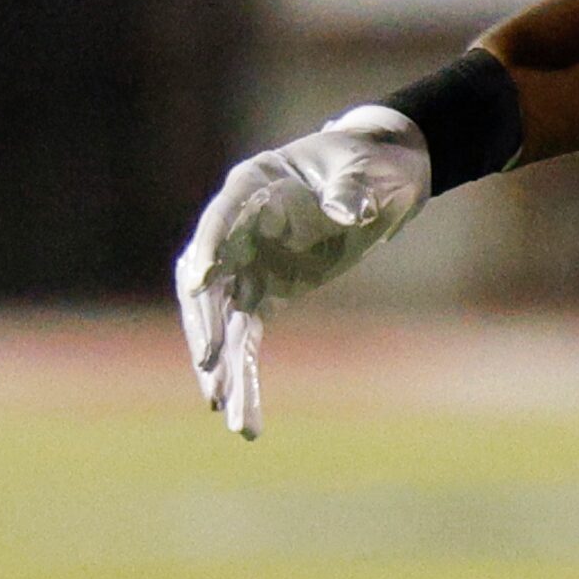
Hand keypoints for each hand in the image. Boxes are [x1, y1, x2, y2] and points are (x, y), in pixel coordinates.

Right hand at [173, 105, 430, 436]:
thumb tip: (350, 212)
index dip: (210, 245)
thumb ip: (353, 190)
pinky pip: (244, 338)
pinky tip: (243, 415)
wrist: (379, 179)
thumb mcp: (368, 171)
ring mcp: (247, 263)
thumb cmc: (369, 164)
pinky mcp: (263, 293)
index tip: (199, 280)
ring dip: (220, 365)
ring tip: (223, 410)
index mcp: (256, 184)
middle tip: (209, 364)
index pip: (223, 215)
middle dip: (206, 322)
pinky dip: (243, 374)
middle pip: (209, 279)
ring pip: (221, 320)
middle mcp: (239, 227)